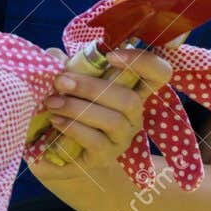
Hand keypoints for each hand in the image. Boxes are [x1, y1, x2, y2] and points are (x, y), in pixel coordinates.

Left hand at [35, 45, 172, 172]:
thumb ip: (68, 68)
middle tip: (60, 82)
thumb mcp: (71, 85)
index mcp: (131, 89)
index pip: (159, 74)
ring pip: (113, 121)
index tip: (110, 55)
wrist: (57, 152)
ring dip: (77, 108)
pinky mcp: (106, 156)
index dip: (143, 61)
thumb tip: (54, 54)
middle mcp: (134, 114)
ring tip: (52, 103)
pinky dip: (73, 128)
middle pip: (130, 99)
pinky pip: (96, 141)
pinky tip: (56, 120)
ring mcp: (123, 137)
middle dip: (91, 87)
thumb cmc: (70, 110)